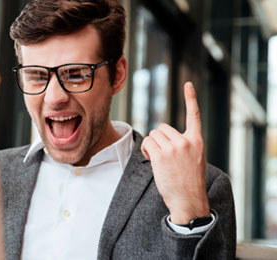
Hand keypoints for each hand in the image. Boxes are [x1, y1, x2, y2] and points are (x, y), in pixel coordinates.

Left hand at [141, 82, 209, 223]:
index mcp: (197, 141)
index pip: (194, 115)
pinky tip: (151, 159)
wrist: (188, 200)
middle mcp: (186, 141)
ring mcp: (174, 147)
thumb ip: (183, 145)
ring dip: (151, 145)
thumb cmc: (188, 182)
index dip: (191, 98)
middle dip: (159, 138)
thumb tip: (161, 137)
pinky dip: (145, 149)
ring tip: (158, 159)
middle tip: (162, 154)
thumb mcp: (193, 159)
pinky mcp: (161, 154)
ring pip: (153, 134)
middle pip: (162, 127)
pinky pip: (147, 142)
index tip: (188, 84)